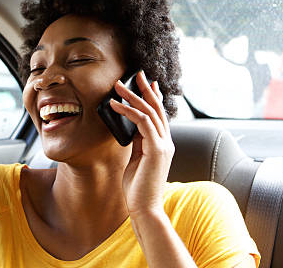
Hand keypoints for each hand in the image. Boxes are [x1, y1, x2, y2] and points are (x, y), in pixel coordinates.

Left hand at [109, 71, 174, 217]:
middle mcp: (166, 142)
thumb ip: (137, 144)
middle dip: (146, 89)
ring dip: (133, 96)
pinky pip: (142, 122)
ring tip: (118, 86)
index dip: (154, 97)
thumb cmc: (138, 188)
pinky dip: (128, 111)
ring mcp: (163, 145)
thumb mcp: (137, 160)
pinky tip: (115, 105)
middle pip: (157, 108)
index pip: (160, 115)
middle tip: (136, 74)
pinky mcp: (157, 150)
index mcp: (163, 144)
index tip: (148, 83)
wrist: (144, 208)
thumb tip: (131, 130)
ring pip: (150, 111)